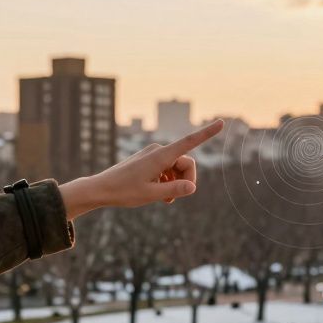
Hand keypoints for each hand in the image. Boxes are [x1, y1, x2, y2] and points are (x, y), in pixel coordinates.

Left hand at [58, 119, 224, 219]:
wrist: (101, 189)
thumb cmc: (124, 192)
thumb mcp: (151, 195)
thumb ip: (174, 191)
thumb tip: (193, 187)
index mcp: (161, 156)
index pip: (190, 142)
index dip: (207, 133)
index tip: (222, 123)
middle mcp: (158, 151)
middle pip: (186, 163)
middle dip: (186, 180)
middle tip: (175, 198)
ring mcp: (153, 155)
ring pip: (177, 168)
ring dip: (176, 184)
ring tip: (164, 200)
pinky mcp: (149, 161)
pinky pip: (167, 170)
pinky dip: (168, 182)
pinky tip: (160, 194)